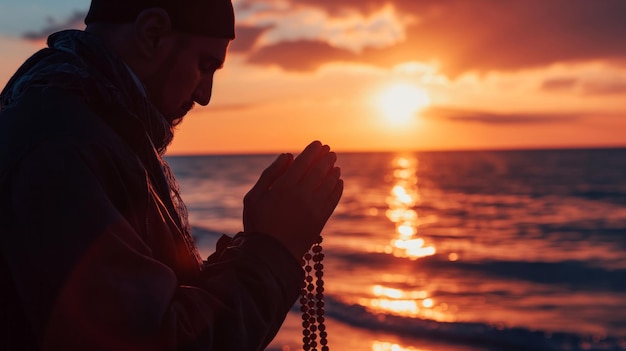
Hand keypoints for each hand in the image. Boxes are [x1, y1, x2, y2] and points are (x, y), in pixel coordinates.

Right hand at [243, 141, 343, 258]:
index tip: (319, 145)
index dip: (313, 151)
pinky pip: (333, 200)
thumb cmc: (257, 224)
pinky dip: (337, 189)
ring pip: (329, 184)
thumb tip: (288, 156)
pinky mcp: (321, 220)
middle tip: (330, 152)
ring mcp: (314, 208)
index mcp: (285, 187)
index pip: (304, 162)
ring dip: (333, 172)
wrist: (271, 255)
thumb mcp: (254, 197)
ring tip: (335, 165)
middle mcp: (302, 195)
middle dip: (326, 158)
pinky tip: (338, 182)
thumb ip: (270, 174)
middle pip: (320, 170)